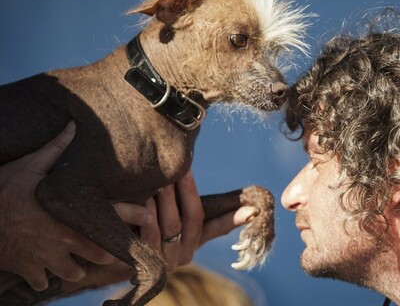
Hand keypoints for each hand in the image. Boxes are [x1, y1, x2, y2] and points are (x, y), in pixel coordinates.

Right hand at [0, 122, 154, 290]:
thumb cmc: (1, 192)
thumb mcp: (27, 167)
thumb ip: (54, 150)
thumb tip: (73, 125)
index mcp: (70, 214)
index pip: (111, 214)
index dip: (134, 215)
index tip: (149, 216)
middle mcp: (64, 239)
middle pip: (101, 253)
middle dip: (110, 250)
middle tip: (117, 245)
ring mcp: (47, 258)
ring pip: (76, 273)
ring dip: (80, 266)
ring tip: (84, 258)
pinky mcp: (29, 270)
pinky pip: (43, 282)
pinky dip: (47, 278)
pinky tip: (48, 269)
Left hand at [139, 171, 258, 270]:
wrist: (111, 254)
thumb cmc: (144, 226)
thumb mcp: (171, 216)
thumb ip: (195, 207)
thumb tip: (229, 196)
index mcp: (194, 243)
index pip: (217, 226)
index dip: (234, 217)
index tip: (253, 210)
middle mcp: (183, 256)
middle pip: (191, 219)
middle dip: (185, 191)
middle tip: (179, 170)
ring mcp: (164, 262)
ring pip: (170, 226)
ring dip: (165, 200)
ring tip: (159, 179)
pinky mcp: (143, 263)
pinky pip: (149, 235)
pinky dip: (147, 215)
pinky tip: (142, 198)